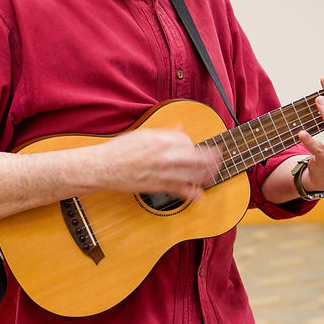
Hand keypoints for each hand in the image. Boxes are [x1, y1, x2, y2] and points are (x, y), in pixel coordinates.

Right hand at [92, 128, 220, 200]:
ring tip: (214, 175)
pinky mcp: (159, 186)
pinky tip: (199, 195)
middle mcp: (167, 155)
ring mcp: (165, 172)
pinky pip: (181, 190)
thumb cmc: (120, 149)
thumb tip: (179, 128)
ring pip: (194, 174)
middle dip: (211, 159)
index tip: (194, 147)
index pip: (188, 141)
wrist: (105, 167)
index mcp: (163, 139)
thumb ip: (164, 133)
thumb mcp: (143, 134)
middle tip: (219, 159)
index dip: (192, 144)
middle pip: (198, 157)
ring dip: (207, 175)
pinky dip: (192, 194)